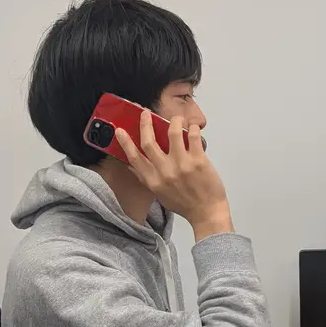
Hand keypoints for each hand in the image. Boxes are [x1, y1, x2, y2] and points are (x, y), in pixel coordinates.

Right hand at [116, 111, 232, 240]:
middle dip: (145, 124)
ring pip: (172, 133)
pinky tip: (193, 127)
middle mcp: (165, 172)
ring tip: (176, 118)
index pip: (134, 158)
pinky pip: (192, 137)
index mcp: (153, 181)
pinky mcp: (198, 161)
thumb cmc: (184, 204)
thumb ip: (145, 178)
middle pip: (149, 142)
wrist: (206, 213)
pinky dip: (192, 128)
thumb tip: (131, 166)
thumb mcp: (159, 194)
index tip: (119, 130)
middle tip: (145, 113)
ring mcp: (182, 165)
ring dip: (173, 121)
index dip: (125, 143)